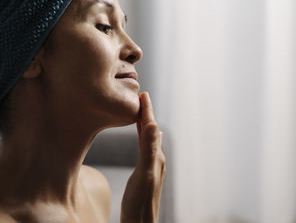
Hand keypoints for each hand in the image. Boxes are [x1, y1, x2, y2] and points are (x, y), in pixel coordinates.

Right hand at [120, 92, 165, 222]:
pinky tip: (143, 138)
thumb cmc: (140, 202)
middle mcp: (156, 158)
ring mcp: (151, 165)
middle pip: (151, 131)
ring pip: (148, 138)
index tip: (143, 94)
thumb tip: (156, 125)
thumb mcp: (145, 173)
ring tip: (140, 112)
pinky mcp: (144, 171)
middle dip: (146, 114)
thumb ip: (150, 150)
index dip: (146, 111)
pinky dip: (142, 137)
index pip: (151, 128)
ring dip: (144, 124)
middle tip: (141, 98)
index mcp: (156, 156)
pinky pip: (144, 148)